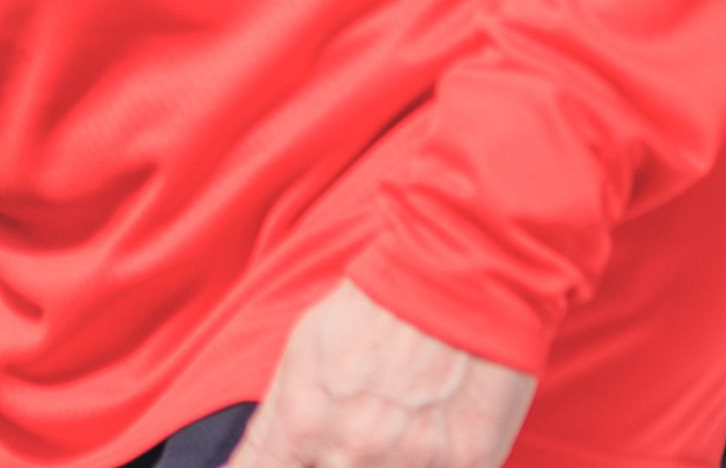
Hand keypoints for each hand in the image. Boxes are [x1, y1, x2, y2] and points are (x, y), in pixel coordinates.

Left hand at [228, 281, 535, 467]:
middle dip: (330, 458)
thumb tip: (259, 460)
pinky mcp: (466, 464)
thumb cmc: (375, 305)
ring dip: (379, 462)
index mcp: (303, 422)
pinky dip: (427, 463)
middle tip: (351, 431)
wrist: (453, 277)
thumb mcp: (303, 349)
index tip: (285, 460)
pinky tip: (427, 436)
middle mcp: (352, 452)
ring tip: (392, 427)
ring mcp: (409, 463)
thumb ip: (277, 416)